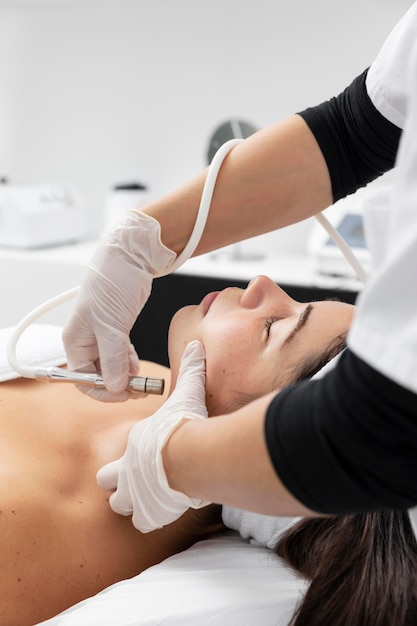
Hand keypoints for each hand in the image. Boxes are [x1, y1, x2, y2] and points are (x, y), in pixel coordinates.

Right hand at [62, 212, 175, 400]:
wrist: (130, 258)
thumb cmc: (113, 285)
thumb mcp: (112, 326)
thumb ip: (113, 359)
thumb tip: (114, 387)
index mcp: (75, 341)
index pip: (83, 379)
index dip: (102, 391)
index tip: (123, 394)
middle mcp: (85, 340)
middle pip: (97, 374)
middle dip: (116, 384)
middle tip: (138, 390)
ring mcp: (101, 335)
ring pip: (111, 365)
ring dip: (125, 375)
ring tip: (142, 380)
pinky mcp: (116, 329)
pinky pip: (120, 354)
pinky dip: (128, 362)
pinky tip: (137, 366)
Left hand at [97, 340, 209, 531]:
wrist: (189, 455)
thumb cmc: (183, 424)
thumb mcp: (186, 393)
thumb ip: (190, 371)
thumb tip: (196, 347)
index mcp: (134, 445)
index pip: (117, 455)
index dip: (126, 459)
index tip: (144, 457)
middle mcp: (127, 472)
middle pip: (108, 483)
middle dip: (119, 485)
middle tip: (137, 482)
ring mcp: (136, 494)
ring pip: (121, 506)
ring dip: (133, 503)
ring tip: (151, 500)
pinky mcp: (149, 512)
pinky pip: (144, 521)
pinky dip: (152, 518)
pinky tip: (166, 510)